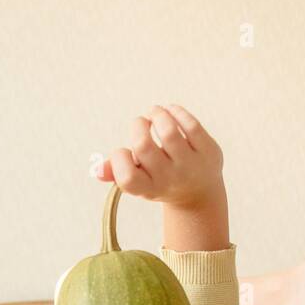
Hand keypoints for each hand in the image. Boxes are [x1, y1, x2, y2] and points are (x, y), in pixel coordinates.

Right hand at [95, 104, 223, 208]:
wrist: (199, 194)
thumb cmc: (161, 181)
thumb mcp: (140, 183)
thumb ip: (117, 175)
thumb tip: (97, 170)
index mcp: (148, 188)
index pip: (127, 176)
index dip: (119, 157)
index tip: (124, 150)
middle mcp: (169, 179)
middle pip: (143, 146)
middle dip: (137, 126)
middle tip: (140, 123)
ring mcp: (190, 165)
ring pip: (168, 131)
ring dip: (156, 114)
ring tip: (154, 113)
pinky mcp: (207, 151)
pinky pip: (191, 125)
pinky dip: (176, 111)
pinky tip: (170, 111)